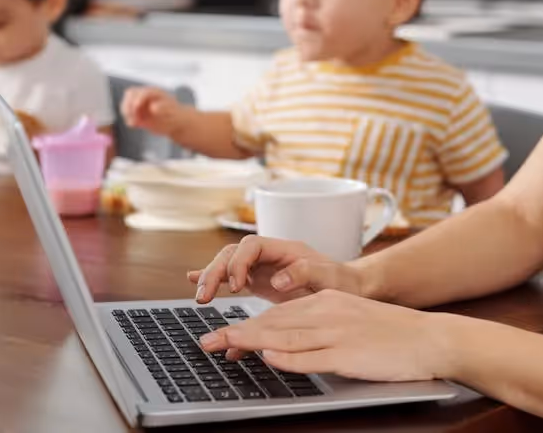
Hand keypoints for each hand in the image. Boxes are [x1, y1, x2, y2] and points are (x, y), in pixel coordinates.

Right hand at [120, 86, 184, 136]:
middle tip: (133, 115)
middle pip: (130, 94)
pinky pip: (127, 115)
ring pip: (126, 104)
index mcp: (155, 92)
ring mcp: (140, 105)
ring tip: (135, 122)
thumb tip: (153, 107)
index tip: (136, 106)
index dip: (138, 98)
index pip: (143, 92)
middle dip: (129, 104)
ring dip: (127, 113)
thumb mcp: (172, 111)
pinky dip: (128, 120)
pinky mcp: (137, 114)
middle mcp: (145, 96)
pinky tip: (135, 125)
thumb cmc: (176, 115)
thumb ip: (163, 108)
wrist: (176, 123)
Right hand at [189, 235, 366, 304]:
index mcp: (285, 249)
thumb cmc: (342, 281)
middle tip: (204, 296)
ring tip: (200, 297)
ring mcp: (262, 268)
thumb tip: (278, 278)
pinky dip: (212, 278)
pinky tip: (193, 282)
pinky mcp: (258, 282)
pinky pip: (230, 277)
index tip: (237, 286)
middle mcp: (269, 255)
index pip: (251, 246)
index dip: (239, 263)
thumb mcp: (330, 277)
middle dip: (215, 271)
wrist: (349, 288)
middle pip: (233, 253)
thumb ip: (306, 273)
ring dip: (210, 277)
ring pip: (227, 265)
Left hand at [199, 289, 454, 382]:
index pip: (277, 313)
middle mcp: (328, 312)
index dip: (245, 325)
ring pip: (285, 335)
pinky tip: (268, 357)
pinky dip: (287, 357)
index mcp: (326, 301)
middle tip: (206, 341)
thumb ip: (316, 327)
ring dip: (250, 342)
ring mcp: (337, 332)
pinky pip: (311, 355)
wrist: (428, 338)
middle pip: (273, 322)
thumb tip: (281, 343)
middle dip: (236, 332)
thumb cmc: (389, 334)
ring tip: (223, 347)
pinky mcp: (348, 352)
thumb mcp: (348, 319)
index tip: (221, 335)